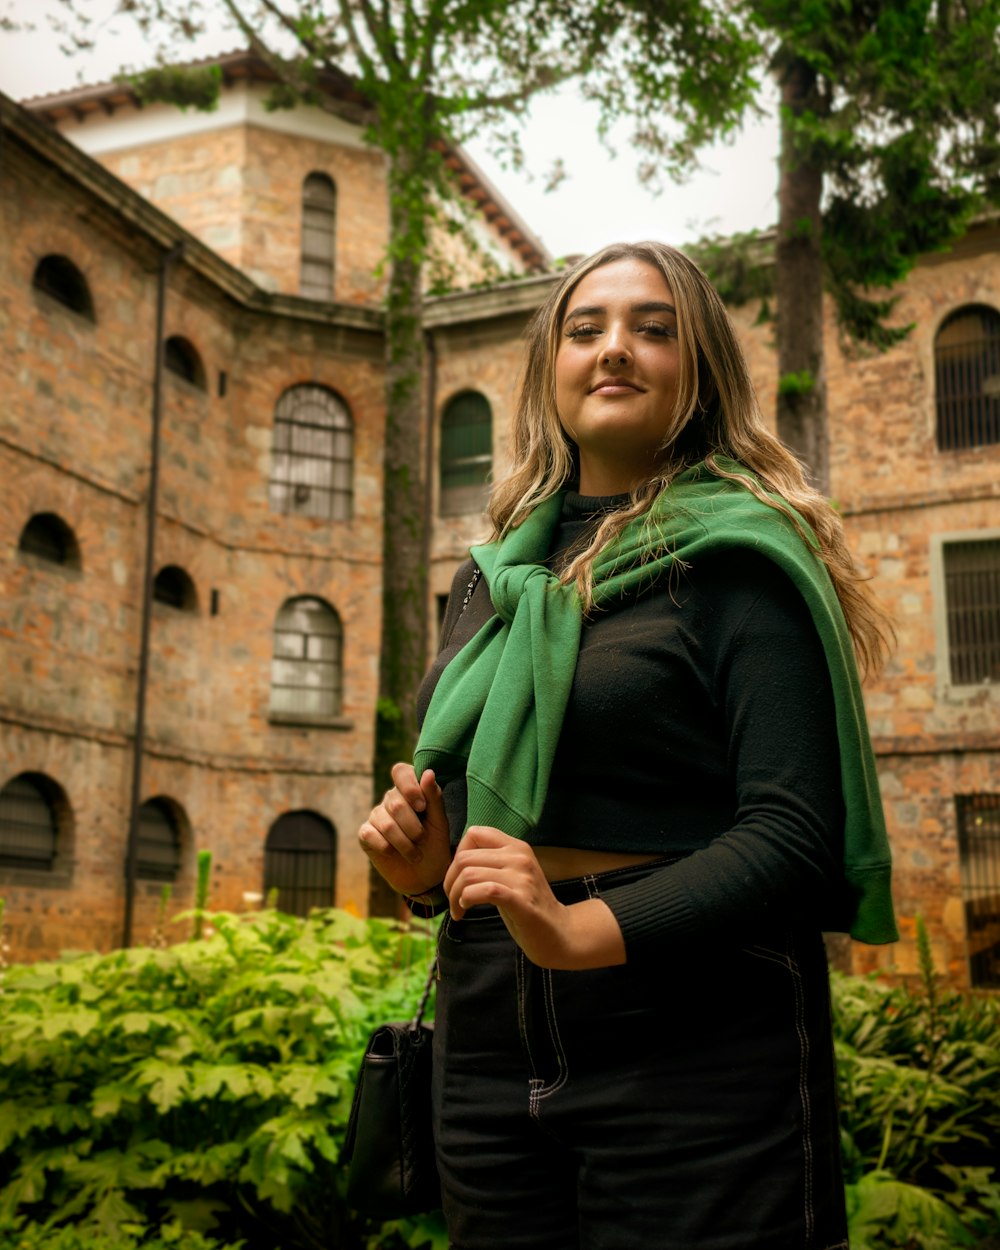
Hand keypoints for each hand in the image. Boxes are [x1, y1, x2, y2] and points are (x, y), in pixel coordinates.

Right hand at [358, 764, 451, 897]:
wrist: (425, 877)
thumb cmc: (435, 846)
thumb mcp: (439, 822)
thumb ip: (434, 797)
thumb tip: (427, 772)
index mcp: (409, 791)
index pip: (400, 772)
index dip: (409, 787)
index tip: (422, 807)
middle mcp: (390, 800)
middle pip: (395, 803)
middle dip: (413, 827)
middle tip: (422, 840)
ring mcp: (376, 816)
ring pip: (386, 823)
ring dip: (404, 843)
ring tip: (415, 854)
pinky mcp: (366, 835)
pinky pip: (370, 835)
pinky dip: (386, 847)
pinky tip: (393, 853)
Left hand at [444, 826, 625, 969]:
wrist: (558, 932)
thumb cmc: (527, 905)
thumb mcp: (511, 874)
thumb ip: (491, 861)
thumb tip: (456, 859)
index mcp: (516, 846)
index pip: (474, 833)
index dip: (457, 855)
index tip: (458, 877)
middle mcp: (519, 857)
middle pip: (465, 858)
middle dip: (450, 880)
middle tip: (453, 899)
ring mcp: (522, 877)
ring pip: (469, 874)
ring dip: (455, 895)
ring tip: (458, 908)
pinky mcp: (521, 900)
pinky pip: (485, 891)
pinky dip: (466, 899)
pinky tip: (465, 909)